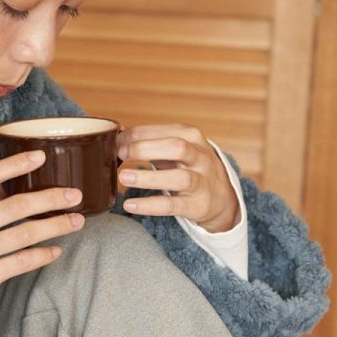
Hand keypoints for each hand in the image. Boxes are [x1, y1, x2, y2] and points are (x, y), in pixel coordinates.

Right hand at [0, 151, 85, 304]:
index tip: (40, 157)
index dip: (14, 165)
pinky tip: (57, 249)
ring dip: (55, 226)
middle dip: (49, 199)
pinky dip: (42, 255)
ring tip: (76, 220)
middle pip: (14, 207)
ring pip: (23, 235)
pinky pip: (20, 263)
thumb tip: (12, 176)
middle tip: (74, 195)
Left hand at [117, 124, 239, 232]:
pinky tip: (130, 205)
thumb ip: (151, 142)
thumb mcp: (175, 149)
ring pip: (178, 177)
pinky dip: (150, 205)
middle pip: (176, 147)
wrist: (221, 196)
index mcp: (192, 136)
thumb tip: (116, 138)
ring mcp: (201, 181)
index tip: (115, 143)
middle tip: (120, 154)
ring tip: (124, 177)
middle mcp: (200, 157)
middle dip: (145, 149)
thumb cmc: (189, 166)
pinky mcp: (197, 204)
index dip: (137, 135)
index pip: (163, 131)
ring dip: (149, 177)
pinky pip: (173, 205)